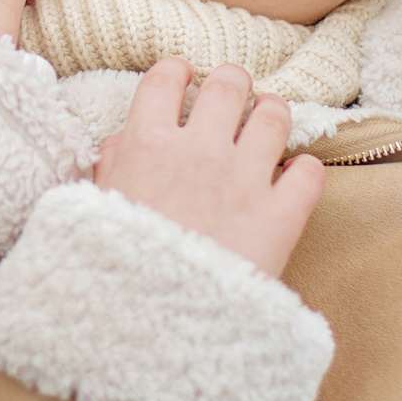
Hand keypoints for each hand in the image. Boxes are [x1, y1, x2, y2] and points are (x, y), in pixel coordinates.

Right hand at [94, 61, 324, 277]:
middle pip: (228, 86)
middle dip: (232, 81)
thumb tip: (125, 140)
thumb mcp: (93, 210)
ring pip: (274, 116)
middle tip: (233, 91)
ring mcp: (244, 181)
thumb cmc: (114, 269)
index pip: (165, 80)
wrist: (151, 327)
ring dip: (272, 111)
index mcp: (146, 146)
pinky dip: (304, 170)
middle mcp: (198, 151)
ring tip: (268, 118)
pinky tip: (294, 176)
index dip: (176, 72)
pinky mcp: (280, 217)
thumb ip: (111, 166)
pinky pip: (309, 173)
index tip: (182, 77)